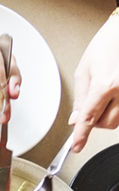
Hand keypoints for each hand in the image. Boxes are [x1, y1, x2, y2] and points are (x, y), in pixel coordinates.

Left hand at [70, 15, 118, 152]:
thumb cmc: (108, 44)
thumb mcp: (85, 70)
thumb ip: (80, 98)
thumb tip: (76, 119)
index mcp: (105, 85)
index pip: (89, 118)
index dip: (81, 136)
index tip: (77, 146)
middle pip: (107, 123)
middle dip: (96, 121)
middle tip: (91, 107)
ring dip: (108, 114)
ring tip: (105, 95)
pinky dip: (118, 108)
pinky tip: (115, 95)